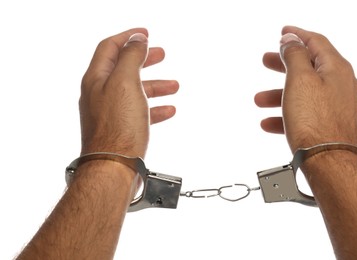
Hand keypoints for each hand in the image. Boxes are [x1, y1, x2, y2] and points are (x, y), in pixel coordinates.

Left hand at [79, 28, 178, 157]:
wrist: (114, 168)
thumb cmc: (118, 128)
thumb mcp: (126, 83)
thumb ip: (131, 58)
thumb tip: (137, 41)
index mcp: (97, 79)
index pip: (110, 47)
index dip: (128, 37)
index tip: (146, 34)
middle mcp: (100, 94)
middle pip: (123, 68)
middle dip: (144, 60)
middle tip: (161, 54)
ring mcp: (109, 113)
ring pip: (135, 91)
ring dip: (155, 85)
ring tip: (174, 85)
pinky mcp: (120, 129)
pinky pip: (140, 112)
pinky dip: (155, 108)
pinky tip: (168, 110)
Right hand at [255, 26, 356, 151]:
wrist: (330, 164)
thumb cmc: (316, 123)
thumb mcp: (300, 80)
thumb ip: (295, 55)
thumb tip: (291, 40)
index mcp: (337, 69)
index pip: (316, 42)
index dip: (297, 35)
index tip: (283, 33)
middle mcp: (342, 85)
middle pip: (310, 67)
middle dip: (284, 65)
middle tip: (267, 61)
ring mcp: (339, 106)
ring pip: (305, 93)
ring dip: (280, 94)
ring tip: (260, 100)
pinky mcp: (333, 125)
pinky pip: (308, 113)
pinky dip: (289, 114)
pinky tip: (270, 123)